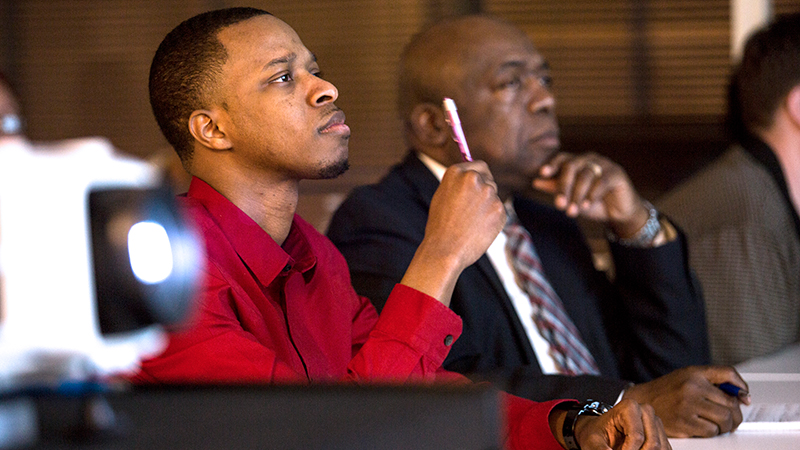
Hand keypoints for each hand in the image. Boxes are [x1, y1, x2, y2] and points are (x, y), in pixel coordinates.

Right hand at [400, 160, 504, 304]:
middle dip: (485, 192)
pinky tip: (479, 230)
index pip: (479, 165)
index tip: (480, 184)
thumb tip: (475, 177)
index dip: (480, 176)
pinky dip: (493, 220)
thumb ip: (459, 184)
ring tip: (471, 223)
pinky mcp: (500, 209)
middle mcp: (473, 178)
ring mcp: (488, 193)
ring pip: (494, 197)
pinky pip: (499, 211)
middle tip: (474, 210)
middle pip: (489, 179)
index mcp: (456, 172)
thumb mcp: (443, 197)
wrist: (445, 250)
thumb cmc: (440, 226)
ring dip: (488, 207)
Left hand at [532, 152, 649, 238]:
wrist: (618, 213)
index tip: (542, 173)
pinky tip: (587, 205)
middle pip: (571, 167)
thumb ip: (555, 188)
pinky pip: (602, 181)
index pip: (562, 159)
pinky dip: (592, 194)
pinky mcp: (617, 173)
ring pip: (586, 175)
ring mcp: (604, 164)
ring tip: (572, 212)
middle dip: (563, 186)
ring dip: (577, 195)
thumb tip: (536, 182)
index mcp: (577, 163)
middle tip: (559, 205)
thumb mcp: (572, 197)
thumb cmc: (592, 202)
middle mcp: (589, 160)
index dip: (552, 165)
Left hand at [573, 399, 669, 449]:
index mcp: (629, 407)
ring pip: (661, 448)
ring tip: (625, 449)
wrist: (602, 432)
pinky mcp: (662, 435)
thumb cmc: (597, 434)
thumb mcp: (593, 442)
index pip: (637, 437)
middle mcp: (646, 411)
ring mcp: (656, 423)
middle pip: (652, 444)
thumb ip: (601, 449)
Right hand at [622, 365, 748, 436]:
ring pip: (723, 422)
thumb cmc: (670, 388)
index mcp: (695, 375)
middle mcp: (691, 390)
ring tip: (717, 423)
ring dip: (724, 426)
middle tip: (731, 418)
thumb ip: (720, 378)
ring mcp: (687, 408)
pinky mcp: (683, 424)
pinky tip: (704, 426)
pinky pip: (710, 432)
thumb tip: (745, 397)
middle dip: (735, 416)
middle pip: (730, 408)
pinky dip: (711, 432)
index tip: (742, 400)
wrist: (643, 399)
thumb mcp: (693, 374)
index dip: (740, 394)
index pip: (729, 382)